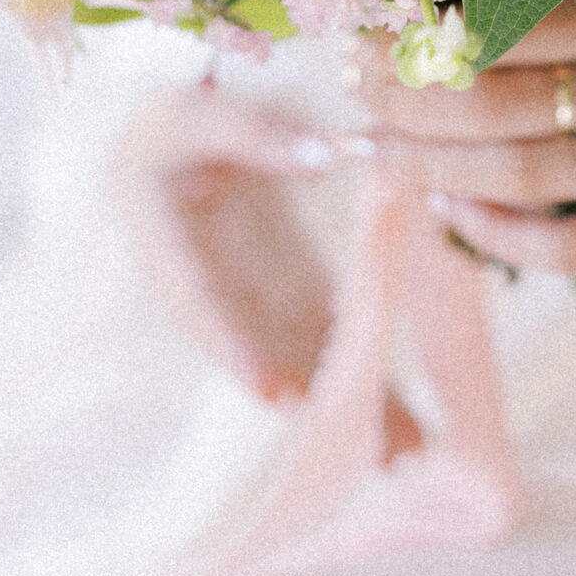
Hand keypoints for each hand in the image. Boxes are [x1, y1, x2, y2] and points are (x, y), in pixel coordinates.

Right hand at [113, 81, 420, 451]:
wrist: (175, 144)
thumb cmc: (180, 127)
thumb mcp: (201, 118)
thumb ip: (256, 133)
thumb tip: (325, 153)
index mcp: (169, 244)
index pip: (199, 298)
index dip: (231, 343)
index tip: (267, 388)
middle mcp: (211, 293)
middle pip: (259, 356)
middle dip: (309, 403)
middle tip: (360, 452)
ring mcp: (254, 303)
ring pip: (299, 364)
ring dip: (346, 406)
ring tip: (403, 457)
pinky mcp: (290, 296)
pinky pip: (324, 341)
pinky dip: (361, 376)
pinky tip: (406, 420)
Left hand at [354, 0, 575, 275]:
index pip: (507, 20)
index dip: (427, 30)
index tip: (376, 28)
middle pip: (492, 102)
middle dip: (407, 102)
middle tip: (358, 96)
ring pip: (519, 176)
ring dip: (433, 169)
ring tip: (385, 156)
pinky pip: (573, 244)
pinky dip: (504, 236)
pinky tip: (458, 213)